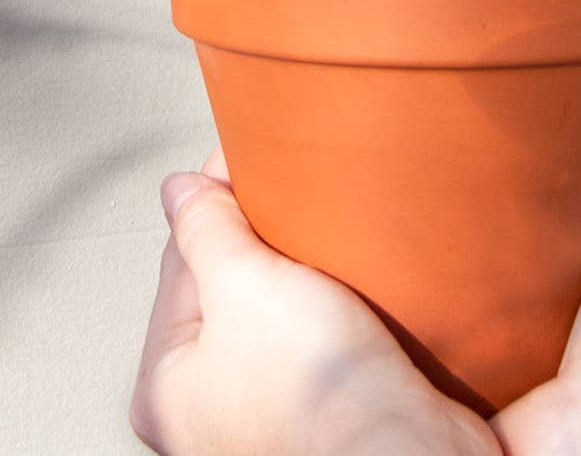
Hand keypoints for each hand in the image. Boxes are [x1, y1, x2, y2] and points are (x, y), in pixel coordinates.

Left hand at [129, 145, 500, 455]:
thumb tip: (179, 189)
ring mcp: (275, 408)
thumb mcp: (243, 284)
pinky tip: (355, 270)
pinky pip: (327, 331)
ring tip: (326, 226)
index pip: (180, 262)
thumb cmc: (318, 398)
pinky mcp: (333, 405)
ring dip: (305, 265)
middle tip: (290, 188)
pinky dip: (340, 298)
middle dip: (261, 235)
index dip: (216, 199)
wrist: (411, 455)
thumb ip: (207, 229)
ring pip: (282, 305)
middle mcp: (215, 405)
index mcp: (168, 384)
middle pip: (230, 285)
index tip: (248, 154)